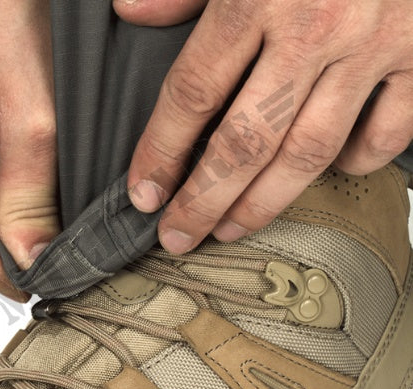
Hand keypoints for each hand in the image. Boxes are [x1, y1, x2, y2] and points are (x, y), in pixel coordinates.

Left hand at [118, 0, 412, 253]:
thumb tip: (130, 13)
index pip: (192, 94)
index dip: (160, 152)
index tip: (141, 193)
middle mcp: (314, 28)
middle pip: (244, 142)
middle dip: (203, 200)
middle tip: (175, 238)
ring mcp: (374, 47)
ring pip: (308, 152)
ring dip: (263, 202)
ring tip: (227, 230)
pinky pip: (388, 132)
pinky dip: (355, 162)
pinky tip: (324, 175)